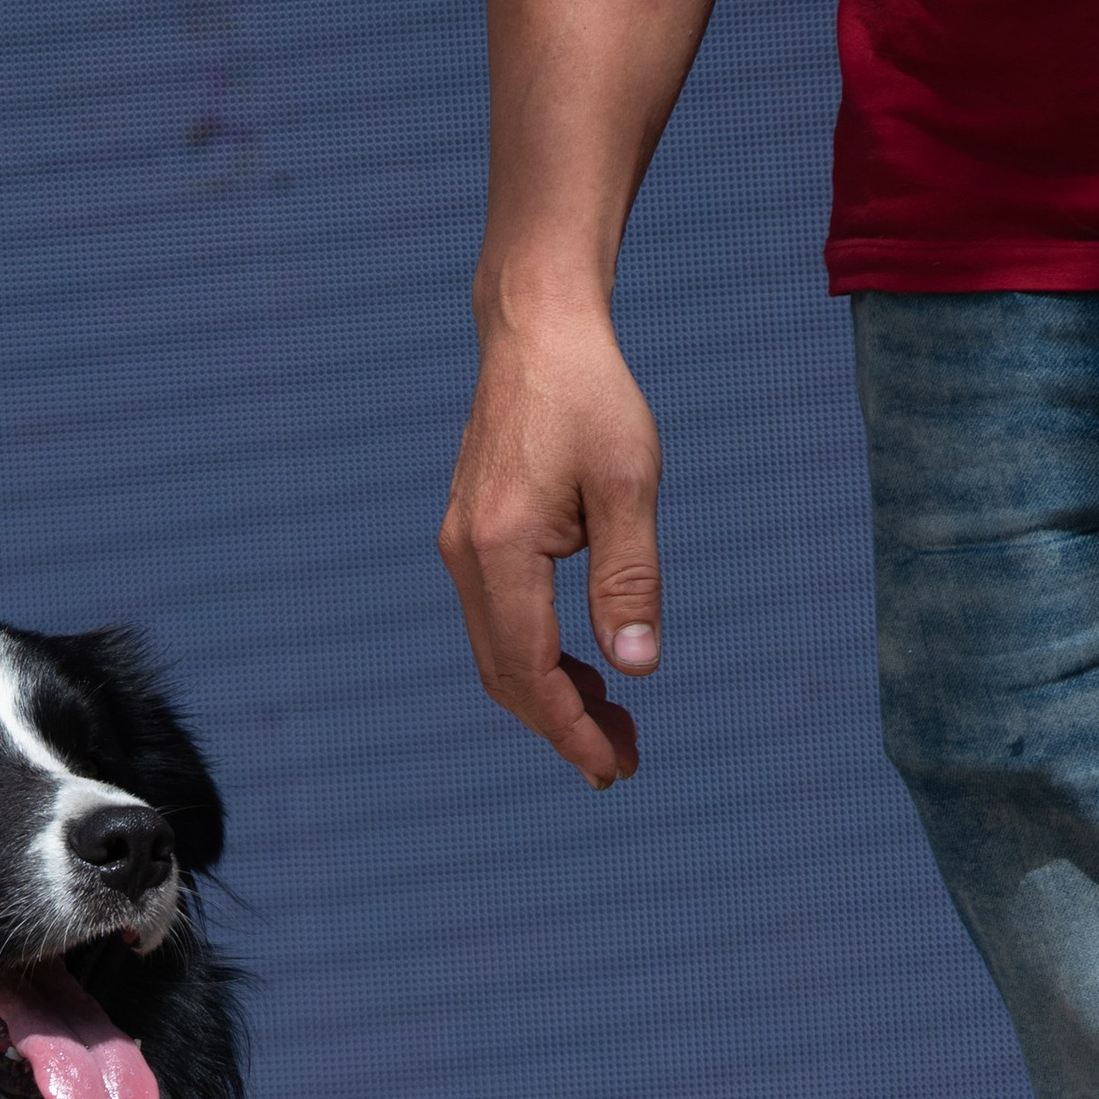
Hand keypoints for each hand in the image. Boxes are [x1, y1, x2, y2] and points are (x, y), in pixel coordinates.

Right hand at [438, 297, 663, 788]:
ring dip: (551, 699)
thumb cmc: (590, 396)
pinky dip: (537, 661)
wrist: (536, 332)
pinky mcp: (470, 539)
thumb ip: (631, 579)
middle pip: (506, 677)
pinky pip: (497, 624)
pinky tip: (584, 669)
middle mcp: (465, 557)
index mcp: (500, 548)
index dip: (571, 728)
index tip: (614, 766)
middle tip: (623, 761)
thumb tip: (638, 669)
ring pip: (498, 656)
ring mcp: (460, 549)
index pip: (531, 670)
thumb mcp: (629, 484)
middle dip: (562, 728)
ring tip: (612, 725)